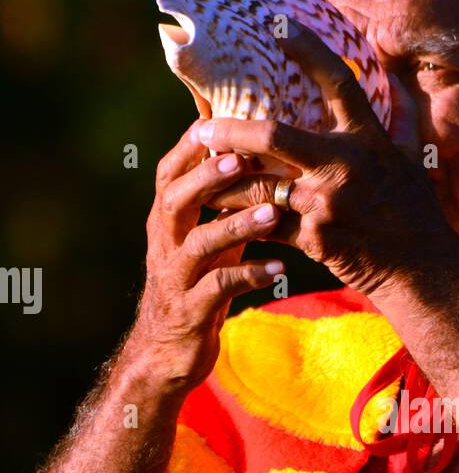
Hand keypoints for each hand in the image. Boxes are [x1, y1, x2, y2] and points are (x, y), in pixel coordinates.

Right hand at [128, 122, 283, 390]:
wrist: (165, 354)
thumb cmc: (194, 287)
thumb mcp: (206, 243)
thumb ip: (222, 207)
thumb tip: (253, 161)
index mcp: (167, 222)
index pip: (170, 173)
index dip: (190, 146)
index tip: (219, 118)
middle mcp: (165, 244)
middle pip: (176, 199)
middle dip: (208, 177)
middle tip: (243, 158)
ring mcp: (176, 278)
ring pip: (199, 243)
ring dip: (234, 225)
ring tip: (270, 213)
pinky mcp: (191, 312)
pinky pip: (219, 289)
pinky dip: (249, 276)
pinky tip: (279, 269)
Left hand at [194, 21, 456, 298]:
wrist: (421, 271)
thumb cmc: (417, 214)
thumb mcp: (413, 161)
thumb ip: (402, 121)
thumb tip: (398, 81)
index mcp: (368, 139)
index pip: (337, 83)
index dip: (308, 50)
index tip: (278, 26)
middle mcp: (344, 165)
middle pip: (274, 137)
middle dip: (232, 132)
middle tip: (202, 129)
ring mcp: (327, 203)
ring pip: (261, 186)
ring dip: (227, 183)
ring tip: (203, 178)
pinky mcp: (316, 239)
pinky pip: (269, 225)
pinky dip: (247, 222)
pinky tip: (227, 217)